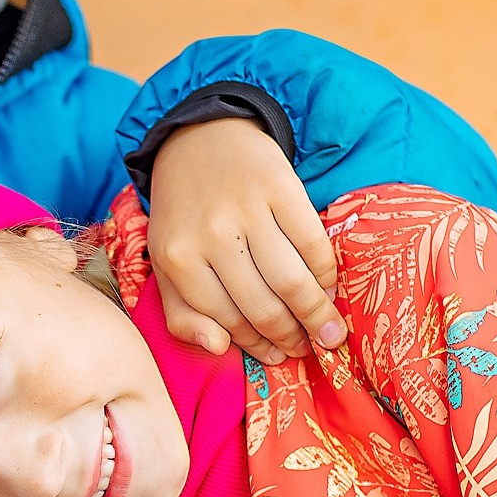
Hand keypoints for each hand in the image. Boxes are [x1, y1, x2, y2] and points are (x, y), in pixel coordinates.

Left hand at [148, 117, 346, 361]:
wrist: (199, 139)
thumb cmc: (185, 214)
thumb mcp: (167, 263)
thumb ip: (182, 313)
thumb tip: (218, 348)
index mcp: (178, 260)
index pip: (227, 319)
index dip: (257, 345)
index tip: (279, 357)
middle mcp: (210, 237)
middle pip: (263, 306)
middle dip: (292, 337)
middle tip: (310, 349)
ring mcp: (246, 210)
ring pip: (291, 281)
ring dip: (316, 314)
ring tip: (329, 332)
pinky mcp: (280, 187)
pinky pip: (313, 244)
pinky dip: (326, 273)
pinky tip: (328, 288)